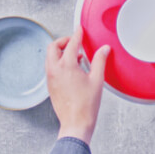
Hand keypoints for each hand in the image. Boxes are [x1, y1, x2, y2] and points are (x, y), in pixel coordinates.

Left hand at [45, 26, 110, 143]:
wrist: (75, 123)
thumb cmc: (86, 105)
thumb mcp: (97, 80)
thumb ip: (100, 61)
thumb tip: (104, 49)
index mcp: (67, 66)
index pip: (72, 44)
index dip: (77, 34)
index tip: (80, 30)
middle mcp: (55, 70)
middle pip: (53, 47)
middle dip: (64, 41)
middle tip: (75, 42)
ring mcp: (51, 78)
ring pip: (50, 57)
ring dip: (61, 51)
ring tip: (76, 55)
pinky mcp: (50, 85)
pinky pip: (51, 67)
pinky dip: (59, 61)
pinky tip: (72, 68)